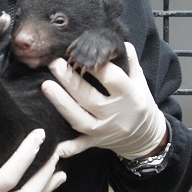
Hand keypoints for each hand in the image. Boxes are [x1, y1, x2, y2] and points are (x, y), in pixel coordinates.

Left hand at [42, 42, 166, 159]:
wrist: (146, 138)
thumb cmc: (140, 103)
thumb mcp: (140, 82)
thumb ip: (130, 62)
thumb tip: (120, 43)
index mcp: (130, 96)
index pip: (112, 79)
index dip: (97, 66)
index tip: (83, 53)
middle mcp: (116, 114)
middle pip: (89, 97)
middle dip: (70, 80)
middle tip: (54, 63)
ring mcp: (104, 130)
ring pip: (79, 119)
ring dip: (61, 103)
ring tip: (46, 86)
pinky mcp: (95, 142)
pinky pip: (80, 146)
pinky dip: (68, 148)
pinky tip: (54, 146)